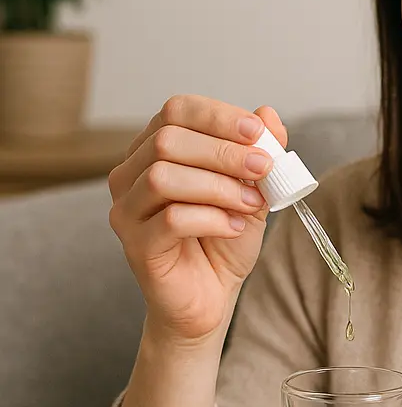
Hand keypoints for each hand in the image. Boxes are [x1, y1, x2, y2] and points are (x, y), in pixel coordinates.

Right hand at [108, 94, 286, 344]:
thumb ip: (260, 153)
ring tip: (252, 204)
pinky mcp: (136, 245)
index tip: (258, 131)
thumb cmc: (224, 238)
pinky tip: (234, 227)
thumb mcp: (253, 190)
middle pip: (167, 140)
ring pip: (163, 177)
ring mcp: (127, 210)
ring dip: (219, 186)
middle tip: (263, 167)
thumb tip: (269, 114)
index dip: (218, 116)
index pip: (176, 111)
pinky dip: (212, 219)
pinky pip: (171, 219)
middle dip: (223, 151)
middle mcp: (130, 175)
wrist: (211, 296)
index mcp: (154, 151)